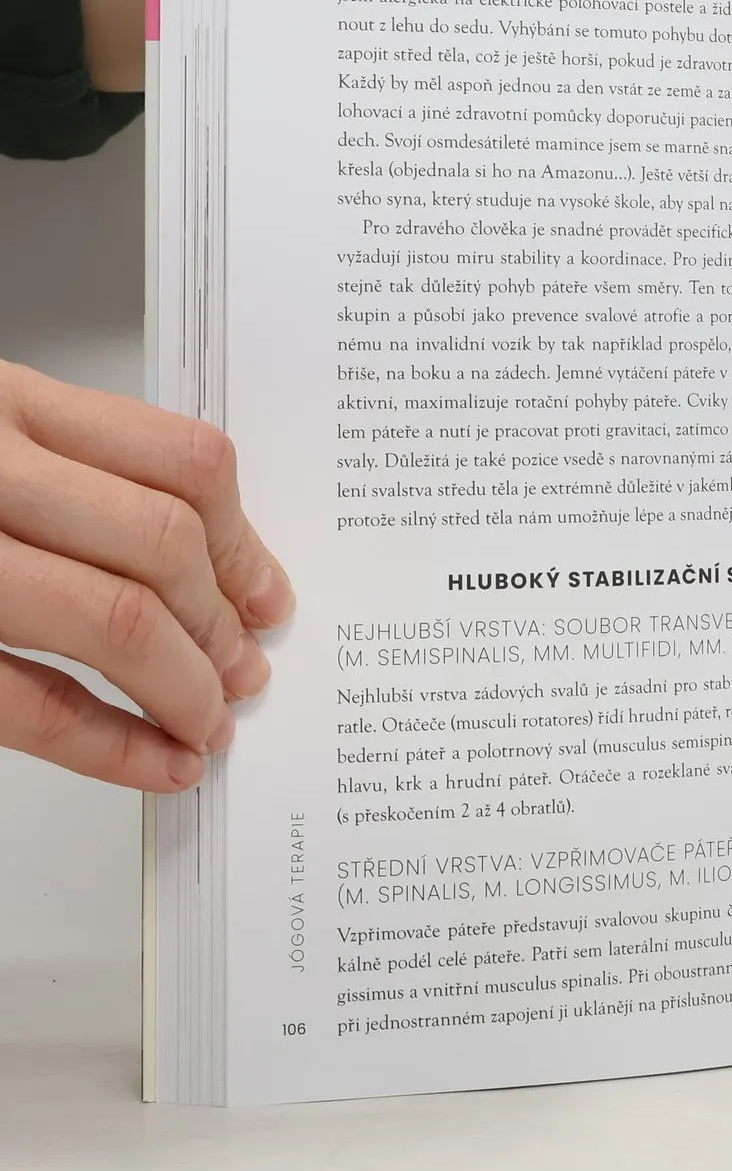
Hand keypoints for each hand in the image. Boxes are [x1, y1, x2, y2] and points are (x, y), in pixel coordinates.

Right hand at [0, 362, 292, 791]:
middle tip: (241, 671)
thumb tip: (205, 560)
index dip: (243, 540)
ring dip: (182, 685)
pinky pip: (28, 701)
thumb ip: (69, 474)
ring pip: (112, 618)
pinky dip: (111, 744)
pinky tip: (156, 763)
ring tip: (207, 721)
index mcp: (6, 406)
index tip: (267, 594)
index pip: (182, 459)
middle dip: (219, 623)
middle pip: (161, 543)